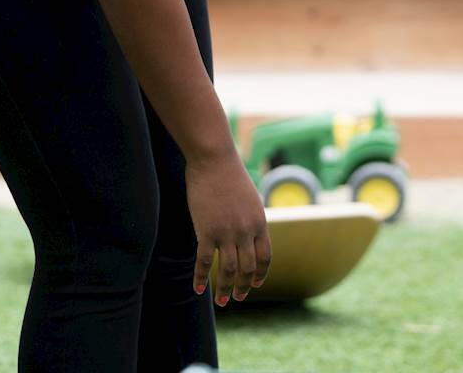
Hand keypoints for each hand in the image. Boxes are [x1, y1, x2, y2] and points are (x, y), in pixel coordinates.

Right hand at [186, 148, 270, 305]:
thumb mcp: (249, 199)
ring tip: (221, 301)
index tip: (255, 284)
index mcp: (260, 223)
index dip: (260, 274)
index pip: (265, 257)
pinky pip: (203, 261)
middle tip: (236, 297)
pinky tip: (198, 289)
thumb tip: (250, 233)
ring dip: (224, 289)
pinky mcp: (206, 231)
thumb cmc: (230, 175)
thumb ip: (251, 219)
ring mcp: (226, 233)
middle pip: (247, 268)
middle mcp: (246, 232)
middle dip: (242, 286)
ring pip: (227, 270)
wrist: (214, 161)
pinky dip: (200, 278)